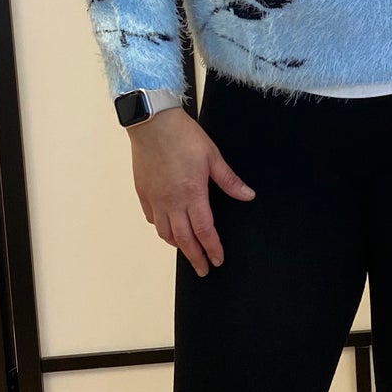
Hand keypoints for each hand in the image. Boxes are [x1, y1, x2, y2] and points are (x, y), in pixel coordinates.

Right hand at [128, 108, 255, 276]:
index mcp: (192, 194)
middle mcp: (172, 202)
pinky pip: (152, 219)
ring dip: (178, 245)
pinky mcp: (143, 193)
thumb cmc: (182, 136)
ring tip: (187, 250)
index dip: (212, 249)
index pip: (205, 232)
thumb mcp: (212, 156)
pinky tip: (167, 228)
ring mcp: (155, 199)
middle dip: (195, 258)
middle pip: (184, 240)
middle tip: (203, 269)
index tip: (217, 260)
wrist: (152, 122)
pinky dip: (161, 228)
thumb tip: (248, 196)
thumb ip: (229, 180)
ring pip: (165, 233)